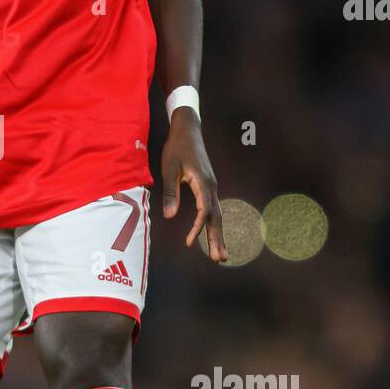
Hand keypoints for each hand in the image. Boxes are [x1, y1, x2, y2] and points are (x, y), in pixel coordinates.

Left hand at [160, 110, 226, 261]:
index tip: (189, 243)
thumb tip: (168, 216)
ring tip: (221, 254)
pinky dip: (214, 223)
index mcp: (203, 182)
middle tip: (219, 259)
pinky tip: (213, 234)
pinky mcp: (208, 186)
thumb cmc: (176, 147)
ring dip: (218, 234)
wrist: (188, 129)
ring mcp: (211, 186)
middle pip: (216, 217)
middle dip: (217, 239)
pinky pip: (213, 208)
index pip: (204, 211)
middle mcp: (211, 186)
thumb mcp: (169, 168)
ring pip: (217, 214)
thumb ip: (170, 192)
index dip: (197, 228)